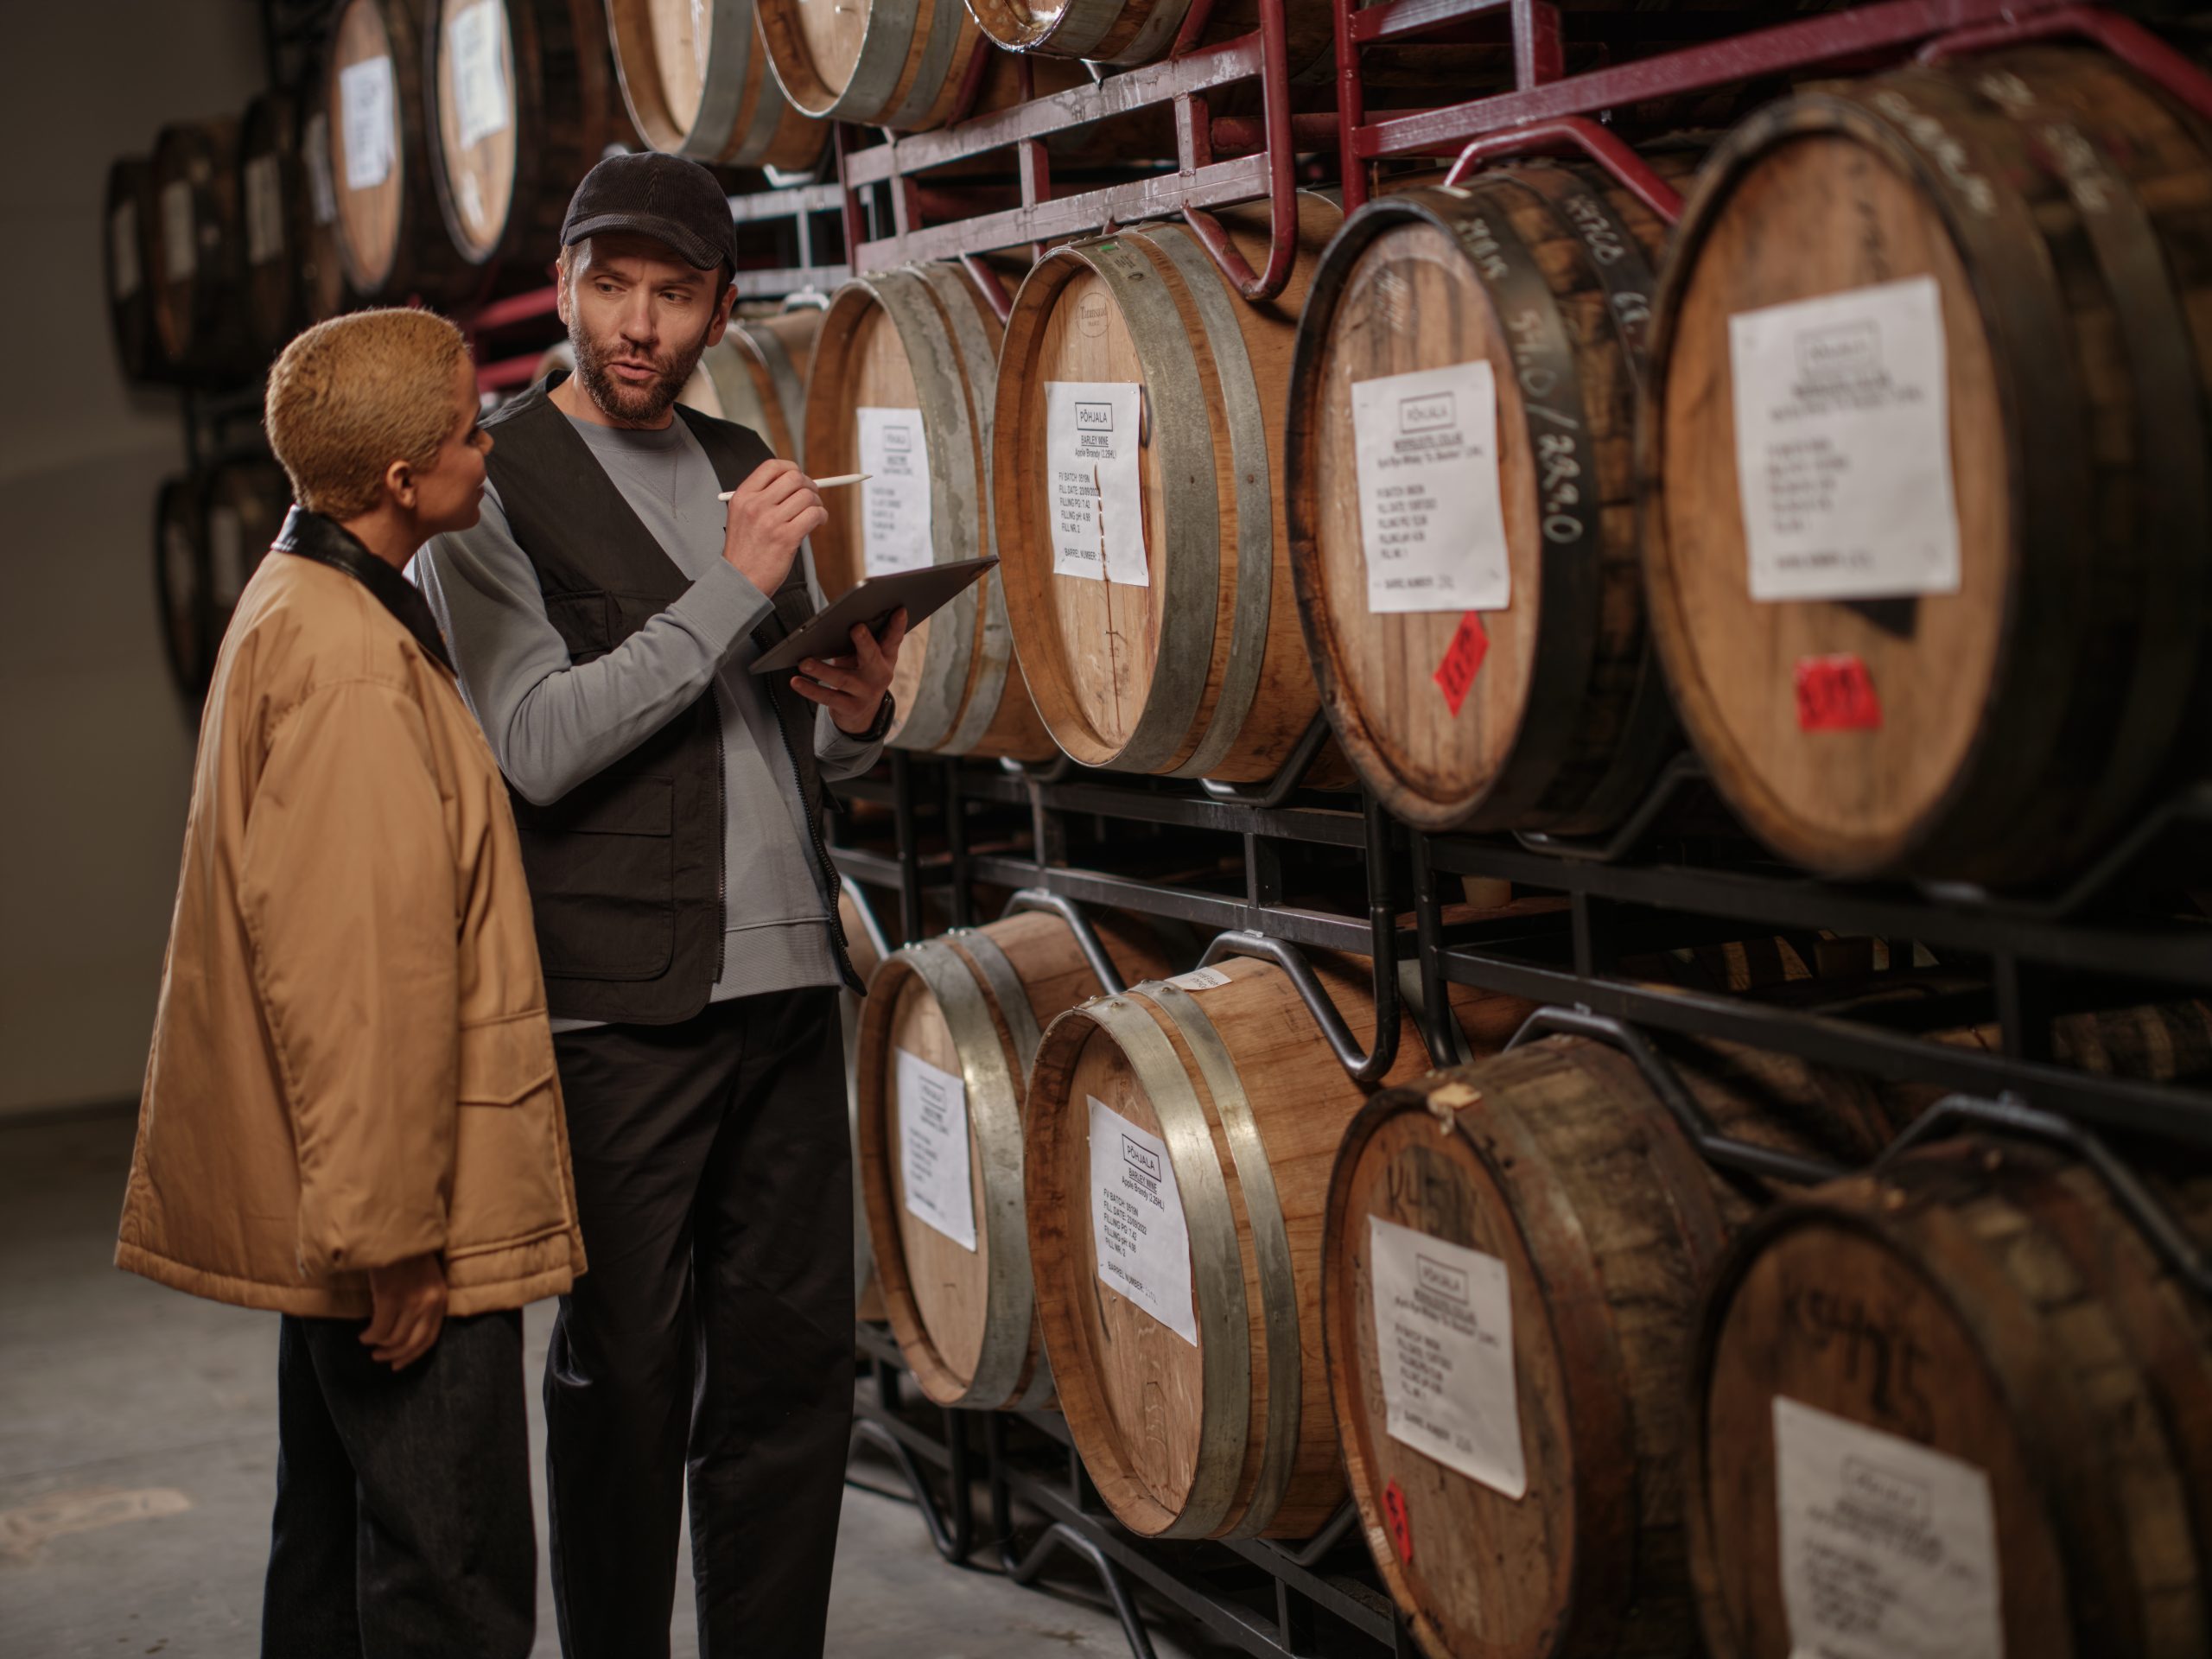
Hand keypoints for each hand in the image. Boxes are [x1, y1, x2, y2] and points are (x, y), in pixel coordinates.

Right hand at [362, 1252, 447, 1370]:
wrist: (398, 1231)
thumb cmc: (408, 1254)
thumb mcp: (426, 1279)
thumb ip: (423, 1302)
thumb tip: (406, 1328)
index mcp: (440, 1298)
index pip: (430, 1338)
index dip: (413, 1355)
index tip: (399, 1364)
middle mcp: (430, 1303)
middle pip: (413, 1342)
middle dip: (395, 1355)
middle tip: (380, 1358)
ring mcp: (411, 1301)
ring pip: (394, 1338)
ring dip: (380, 1346)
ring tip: (369, 1344)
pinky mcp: (391, 1297)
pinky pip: (379, 1329)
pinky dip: (370, 1336)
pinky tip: (363, 1335)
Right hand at [722, 459, 826, 595]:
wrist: (740, 580)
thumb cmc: (744, 551)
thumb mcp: (741, 516)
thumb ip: (761, 497)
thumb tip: (794, 483)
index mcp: (743, 496)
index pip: (772, 467)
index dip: (791, 468)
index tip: (798, 477)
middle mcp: (756, 505)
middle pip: (794, 478)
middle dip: (809, 485)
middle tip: (811, 495)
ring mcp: (771, 521)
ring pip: (807, 496)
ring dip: (817, 502)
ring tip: (814, 512)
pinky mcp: (786, 537)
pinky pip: (814, 514)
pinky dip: (822, 516)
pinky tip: (818, 522)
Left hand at [793, 608, 907, 735]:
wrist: (862, 714)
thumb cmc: (860, 675)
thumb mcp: (865, 659)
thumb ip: (859, 642)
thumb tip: (837, 622)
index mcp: (885, 657)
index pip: (893, 639)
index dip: (898, 625)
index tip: (899, 609)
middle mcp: (879, 675)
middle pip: (872, 657)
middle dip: (865, 642)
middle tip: (856, 628)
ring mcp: (866, 693)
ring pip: (842, 679)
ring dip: (822, 670)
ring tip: (804, 662)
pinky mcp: (850, 708)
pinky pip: (828, 697)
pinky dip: (811, 689)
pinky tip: (796, 681)